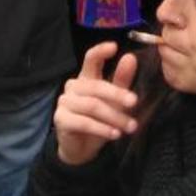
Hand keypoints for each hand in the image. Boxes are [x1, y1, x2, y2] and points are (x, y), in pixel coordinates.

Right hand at [53, 42, 139, 167]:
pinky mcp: (61, 119)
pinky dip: (102, 129)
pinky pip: (84, 122)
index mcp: (86, 78)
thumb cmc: (99, 121)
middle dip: (117, 95)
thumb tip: (130, 57)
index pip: (91, 59)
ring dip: (114, 117)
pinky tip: (115, 134)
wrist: (81, 148)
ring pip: (93, 106)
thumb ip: (121, 80)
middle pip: (96, 86)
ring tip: (130, 127)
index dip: (100, 51)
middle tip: (134, 102)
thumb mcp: (114, 102)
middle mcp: (73, 86)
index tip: (115, 46)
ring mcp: (65, 102)